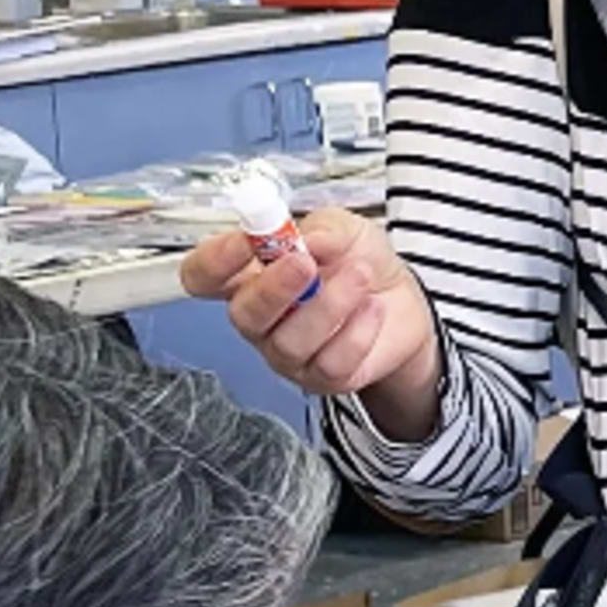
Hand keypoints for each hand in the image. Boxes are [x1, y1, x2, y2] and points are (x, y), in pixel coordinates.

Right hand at [178, 207, 436, 410]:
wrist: (404, 301)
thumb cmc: (360, 262)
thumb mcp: (345, 229)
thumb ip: (323, 228)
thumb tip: (305, 238)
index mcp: (249, 274)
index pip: (202, 275)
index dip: (214, 260)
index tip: (244, 240)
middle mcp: (260, 318)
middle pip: (243, 315)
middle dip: (274, 288)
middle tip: (307, 264)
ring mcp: (287, 352)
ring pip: (290, 342)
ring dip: (329, 305)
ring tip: (360, 276)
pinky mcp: (322, 378)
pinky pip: (330, 363)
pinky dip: (358, 332)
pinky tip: (372, 310)